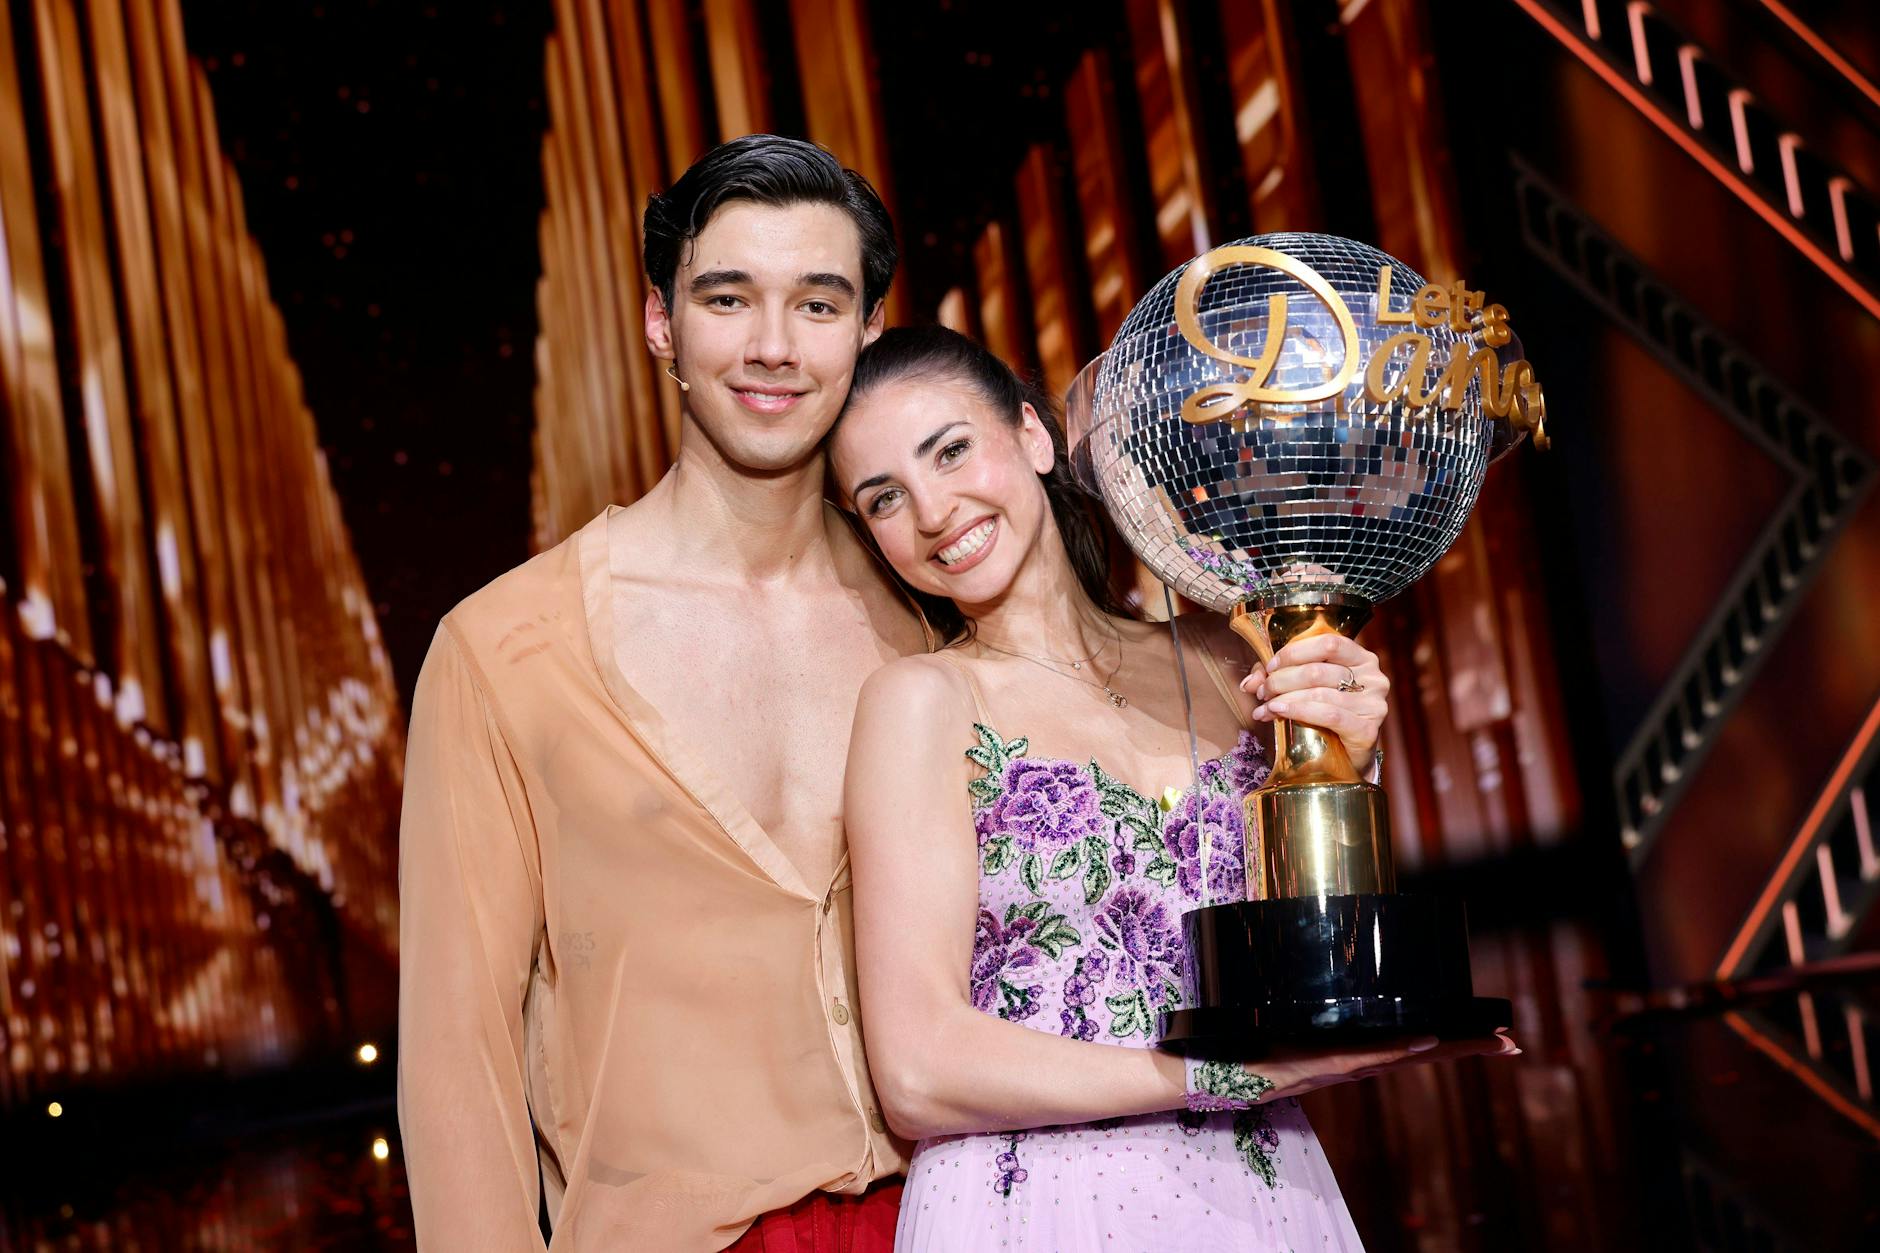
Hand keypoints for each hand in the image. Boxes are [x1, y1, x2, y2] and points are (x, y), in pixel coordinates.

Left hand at [1239, 634, 1390, 761]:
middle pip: (1317, 670)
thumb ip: (1279, 676)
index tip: (1270, 667)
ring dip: (1283, 699)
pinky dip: (1298, 711)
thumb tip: (1250, 682)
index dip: (1293, 652)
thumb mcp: (1306, 687)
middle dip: (1281, 680)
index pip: (1328, 643)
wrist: (1349, 757)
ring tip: (1265, 707)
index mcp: (1361, 658)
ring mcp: (1373, 704)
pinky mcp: (1367, 729)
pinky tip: (1278, 713)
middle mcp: (1373, 678)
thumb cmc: (1328, 715)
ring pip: (1319, 693)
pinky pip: (1328, 715)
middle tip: (1263, 692)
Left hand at [1259, 1030, 1518, 1101]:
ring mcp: (1353, 1063)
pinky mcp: (1331, 1062)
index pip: (1425, 1043)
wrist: (1239, 1073)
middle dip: (1471, 1045)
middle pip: (1431, 1050)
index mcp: (1368, 1052)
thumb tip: (1350, 983)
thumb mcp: (1312, 1027)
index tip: (1499, 1036)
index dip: (1462, 1039)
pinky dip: (1400, 1050)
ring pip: (1411, 1054)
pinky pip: (1372, 1056)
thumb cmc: (1271, 1049)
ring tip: (1486, 1041)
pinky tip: (1427, 1041)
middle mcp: (1368, 1061)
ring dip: (1449, 1046)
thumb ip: (1335, 1014)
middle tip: (1511, 1042)